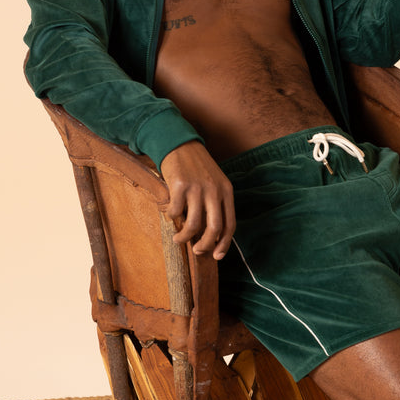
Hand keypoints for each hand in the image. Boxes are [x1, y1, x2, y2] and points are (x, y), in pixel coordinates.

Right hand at [160, 141, 235, 258]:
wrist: (180, 144)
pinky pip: (175, 212)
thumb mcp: (215, 182)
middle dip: (205, 245)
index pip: (230, 224)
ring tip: (178, 238)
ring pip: (193, 224)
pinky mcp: (180, 186)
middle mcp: (215, 190)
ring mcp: (198, 188)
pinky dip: (171, 217)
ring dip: (184, 237)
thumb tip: (211, 234)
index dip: (224, 243)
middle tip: (196, 250)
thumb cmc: (197, 167)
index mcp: (227, 191)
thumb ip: (216, 204)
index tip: (217, 256)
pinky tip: (169, 214)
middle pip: (214, 228)